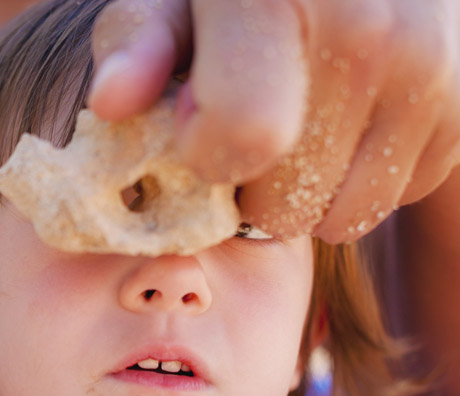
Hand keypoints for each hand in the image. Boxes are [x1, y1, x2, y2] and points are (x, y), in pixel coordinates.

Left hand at [88, 0, 459, 242]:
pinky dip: (356, 180)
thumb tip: (111, 101)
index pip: (244, 135)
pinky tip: (342, 124)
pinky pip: (389, 200)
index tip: (194, 125)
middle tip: (246, 126)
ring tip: (295, 125)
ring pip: (337, 217)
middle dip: (246, 187)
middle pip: (281, 202)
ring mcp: (427, 71)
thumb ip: (137, 41)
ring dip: (302, 192)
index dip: (206, 153)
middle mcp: (369, 34)